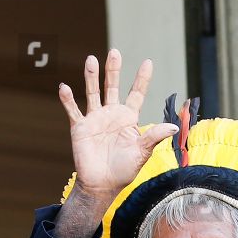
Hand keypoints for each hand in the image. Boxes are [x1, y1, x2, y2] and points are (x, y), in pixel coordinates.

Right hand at [58, 50, 177, 203]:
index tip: (148, 62)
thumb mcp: (142, 153)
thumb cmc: (124, 171)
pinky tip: (64, 88)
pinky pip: (72, 110)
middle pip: (112, 86)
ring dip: (91, 77)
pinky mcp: (79, 127)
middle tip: (115, 52)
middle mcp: (111, 114)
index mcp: (128, 118)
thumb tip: (173, 126)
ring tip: (91, 60)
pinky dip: (68, 100)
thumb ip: (154, 137)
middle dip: (113, 70)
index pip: (136, 94)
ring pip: (92, 92)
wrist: (101, 185)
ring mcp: (95, 119)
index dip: (141, 79)